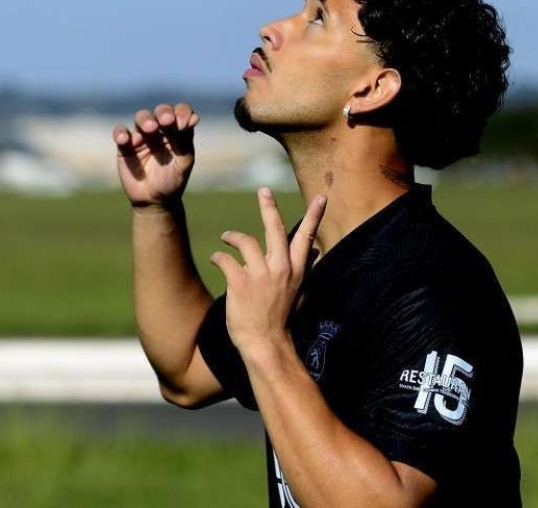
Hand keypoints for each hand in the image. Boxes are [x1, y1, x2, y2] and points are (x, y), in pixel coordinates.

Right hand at [113, 103, 199, 207]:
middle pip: (160, 111)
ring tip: (150, 128)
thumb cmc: (173, 180)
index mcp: (176, 131)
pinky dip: (121, 133)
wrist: (155, 201)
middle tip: (167, 121)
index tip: (184, 124)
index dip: (182, 113)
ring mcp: (141, 136)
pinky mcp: (125, 146)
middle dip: (164, 112)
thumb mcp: (184, 161)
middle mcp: (159, 130)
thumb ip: (186, 139)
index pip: (180, 112)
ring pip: (141, 118)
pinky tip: (126, 140)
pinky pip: (120, 133)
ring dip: (145, 119)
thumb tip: (194, 117)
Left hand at [210, 188, 326, 354]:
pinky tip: (215, 259)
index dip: (314, 216)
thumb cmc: (278, 321)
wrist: (266, 345)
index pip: (307, 237)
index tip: (322, 197)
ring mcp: (260, 274)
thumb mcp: (296, 293)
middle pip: (275, 228)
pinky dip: (218, 256)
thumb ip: (299, 270)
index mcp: (296, 271)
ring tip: (226, 237)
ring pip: (245, 240)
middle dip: (269, 207)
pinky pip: (226, 259)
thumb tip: (312, 252)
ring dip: (232, 236)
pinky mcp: (240, 282)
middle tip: (264, 190)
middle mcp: (280, 269)